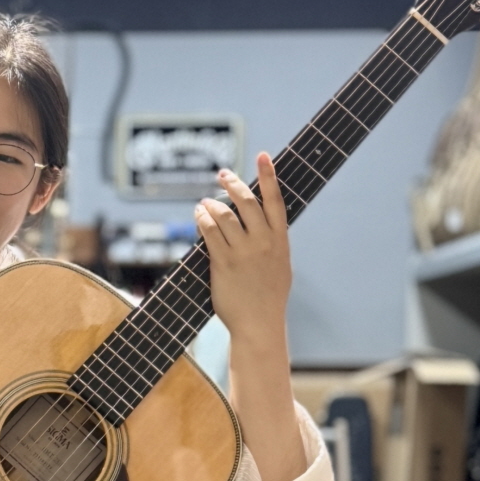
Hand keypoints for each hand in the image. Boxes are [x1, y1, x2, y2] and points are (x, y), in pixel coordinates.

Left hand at [194, 153, 291, 346]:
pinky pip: (209, 231)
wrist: (259, 324)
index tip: (263, 156)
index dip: (269, 176)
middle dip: (232, 183)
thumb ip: (273, 244)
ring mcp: (242, 252)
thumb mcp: (280, 266)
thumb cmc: (269, 297)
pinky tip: (198, 214)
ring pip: (224, 214)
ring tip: (204, 201)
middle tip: (222, 174)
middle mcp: (263, 242)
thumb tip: (264, 226)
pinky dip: (202, 218)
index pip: (275, 201)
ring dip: (212, 203)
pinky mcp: (223, 262)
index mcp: (280, 241)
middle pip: (246, 201)